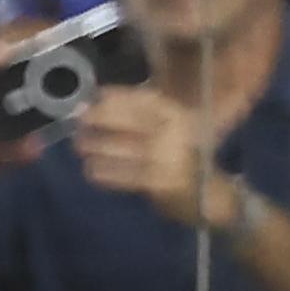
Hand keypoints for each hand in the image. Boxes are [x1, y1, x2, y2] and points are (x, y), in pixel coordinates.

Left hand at [72, 82, 217, 225]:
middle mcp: (178, 134)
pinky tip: (90, 170)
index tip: (98, 93)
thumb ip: (142, 120)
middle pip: (136, 121)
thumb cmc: (183, 159)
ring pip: (128, 149)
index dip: (123, 95)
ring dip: (99, 145)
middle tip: (80, 119)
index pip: (151, 100)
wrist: (209, 197)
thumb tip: (100, 105)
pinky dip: (107, 173)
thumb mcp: (172, 132)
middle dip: (105, 117)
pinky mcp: (163, 184)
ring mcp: (171, 160)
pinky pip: (128, 176)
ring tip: (79, 145)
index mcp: (182, 117)